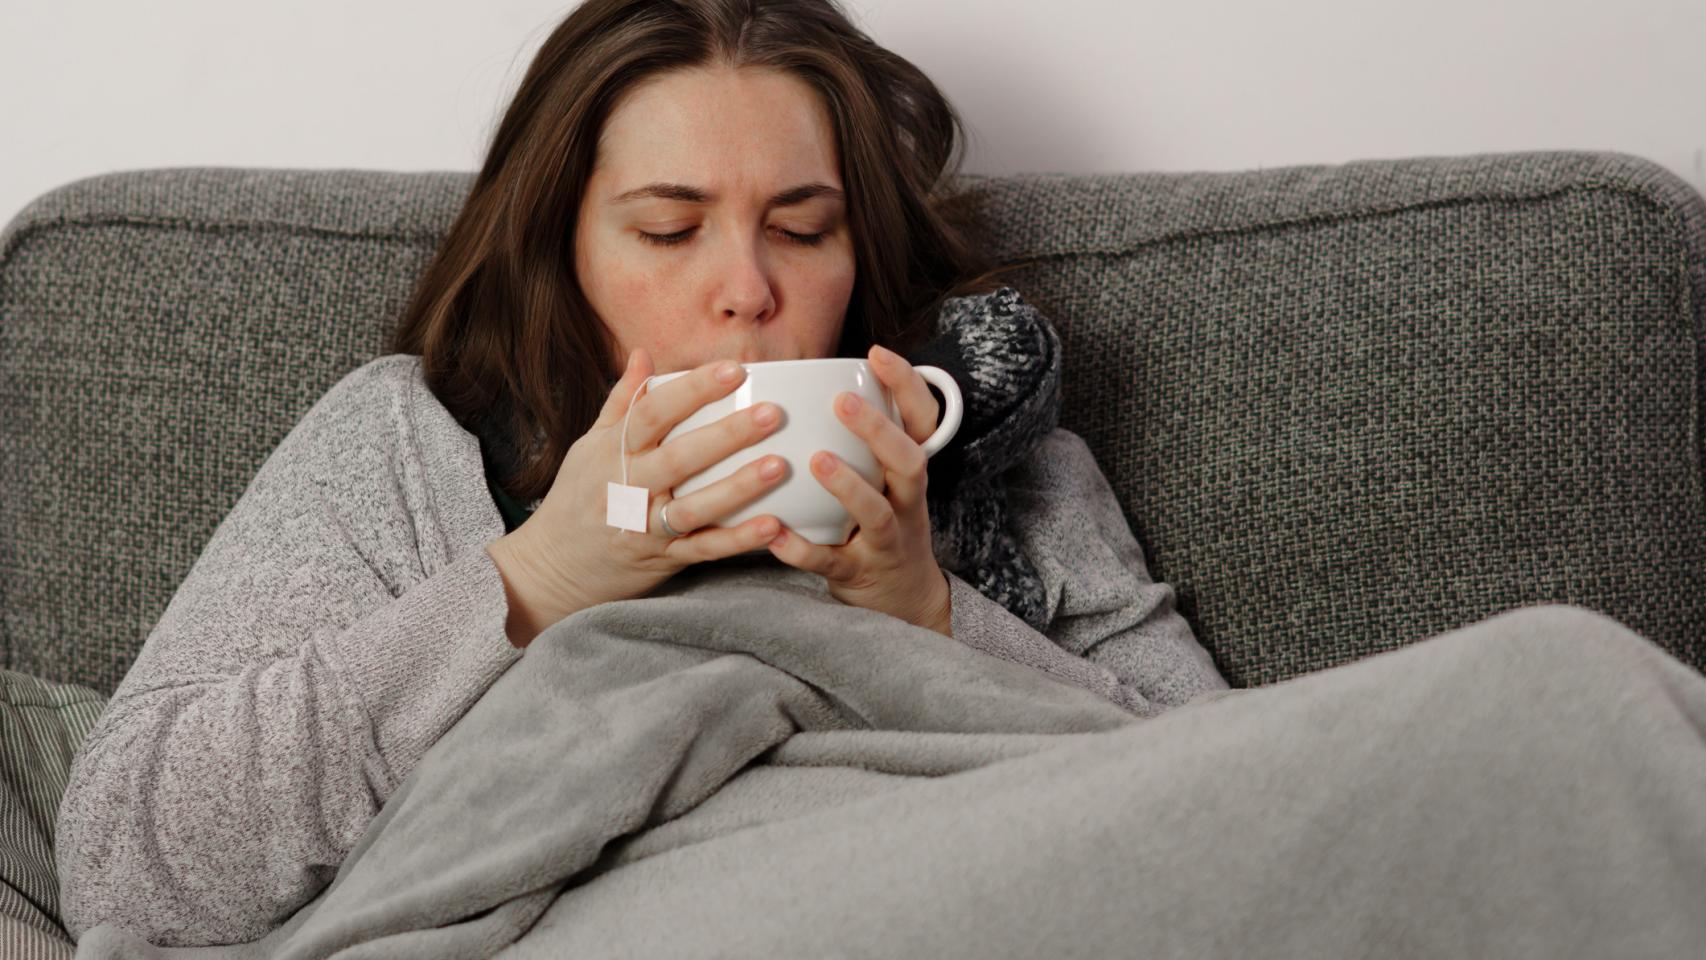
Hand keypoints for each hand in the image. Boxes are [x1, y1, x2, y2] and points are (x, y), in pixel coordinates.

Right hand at [486, 348, 789, 645]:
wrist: (552, 567)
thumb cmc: (576, 498)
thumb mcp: (589, 445)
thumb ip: (621, 402)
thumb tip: (642, 352)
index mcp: (614, 451)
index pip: (653, 412)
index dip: (693, 390)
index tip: (733, 369)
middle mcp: (629, 487)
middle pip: (680, 457)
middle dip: (727, 435)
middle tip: (772, 414)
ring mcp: (645, 527)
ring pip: (694, 507)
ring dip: (737, 488)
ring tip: (778, 466)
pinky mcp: (663, 560)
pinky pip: (703, 550)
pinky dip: (737, 540)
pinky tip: (772, 526)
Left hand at [765, 344, 952, 634]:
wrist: (903, 599)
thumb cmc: (880, 521)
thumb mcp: (884, 478)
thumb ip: (860, 437)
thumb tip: (806, 379)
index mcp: (908, 472)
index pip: (922, 422)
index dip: (907, 386)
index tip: (877, 353)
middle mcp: (906, 503)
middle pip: (909, 463)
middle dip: (880, 431)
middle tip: (843, 402)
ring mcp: (885, 541)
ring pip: (877, 514)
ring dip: (849, 486)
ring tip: (817, 460)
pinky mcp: (857, 574)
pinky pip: (830, 562)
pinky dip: (802, 550)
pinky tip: (774, 534)